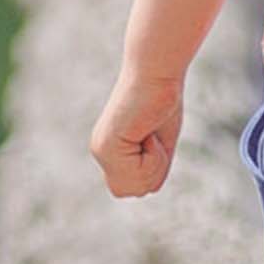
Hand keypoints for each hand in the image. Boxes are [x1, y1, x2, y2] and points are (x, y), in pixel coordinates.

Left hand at [90, 66, 184, 196]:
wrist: (157, 72)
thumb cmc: (163, 99)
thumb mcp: (161, 142)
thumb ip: (152, 167)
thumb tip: (147, 190)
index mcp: (110, 150)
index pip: (134, 187)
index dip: (153, 171)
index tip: (154, 138)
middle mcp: (100, 151)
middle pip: (132, 191)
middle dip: (153, 170)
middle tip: (152, 137)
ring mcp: (101, 150)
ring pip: (137, 186)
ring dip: (155, 162)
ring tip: (149, 132)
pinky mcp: (107, 146)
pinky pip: (140, 173)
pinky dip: (154, 155)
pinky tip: (146, 130)